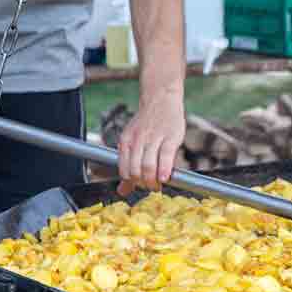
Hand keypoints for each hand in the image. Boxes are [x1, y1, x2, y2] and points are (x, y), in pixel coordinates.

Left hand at [117, 80, 186, 195]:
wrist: (160, 99)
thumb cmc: (147, 124)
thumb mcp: (132, 142)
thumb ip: (127, 166)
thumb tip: (121, 192)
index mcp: (126, 142)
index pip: (125, 170)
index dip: (133, 182)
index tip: (141, 185)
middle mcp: (138, 140)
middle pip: (136, 170)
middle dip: (144, 183)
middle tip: (151, 187)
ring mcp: (154, 138)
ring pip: (148, 165)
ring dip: (153, 180)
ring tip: (159, 184)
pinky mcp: (170, 137)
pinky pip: (165, 156)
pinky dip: (164, 170)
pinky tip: (165, 178)